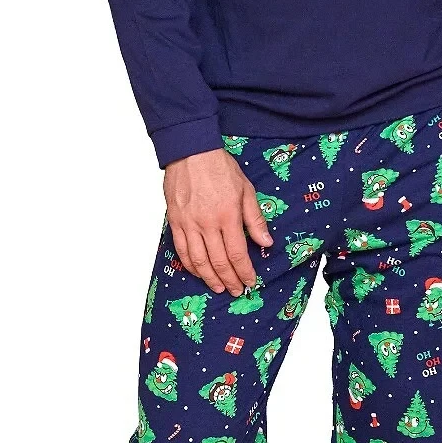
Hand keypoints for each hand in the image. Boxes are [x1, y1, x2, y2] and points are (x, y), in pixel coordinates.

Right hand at [162, 148, 273, 295]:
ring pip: (198, 261)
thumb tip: (266, 242)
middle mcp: (207, 224)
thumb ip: (255, 219)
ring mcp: (188, 224)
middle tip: (236, 290)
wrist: (190, 152)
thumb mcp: (246, 190)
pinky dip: (190, 266)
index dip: (244, 272)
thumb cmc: (220, 168)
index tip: (250, 281)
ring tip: (218, 288)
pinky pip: (181, 250)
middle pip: (218, 262)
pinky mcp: (174, 221)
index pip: (237, 253)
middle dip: (229, 280)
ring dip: (209, 278)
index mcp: (228, 216)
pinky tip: (199, 272)